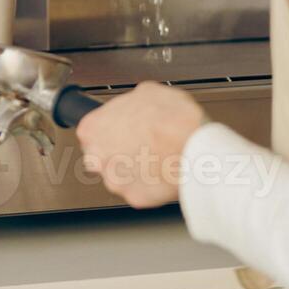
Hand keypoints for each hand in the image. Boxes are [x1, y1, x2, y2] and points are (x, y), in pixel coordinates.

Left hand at [77, 83, 206, 208]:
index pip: (92, 129)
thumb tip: (135, 103)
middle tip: (143, 141)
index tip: (123, 127)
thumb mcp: (148, 91)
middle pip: (104, 154)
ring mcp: (116, 180)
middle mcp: (98, 157)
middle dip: (120, 149)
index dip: (112, 126)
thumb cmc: (172, 121)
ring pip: (121, 174)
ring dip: (136, 167)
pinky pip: (141, 189)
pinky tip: (164, 169)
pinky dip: (151, 182)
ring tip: (158, 155)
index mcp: (94, 128)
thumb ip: (130, 101)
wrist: (195, 149)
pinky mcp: (135, 197)